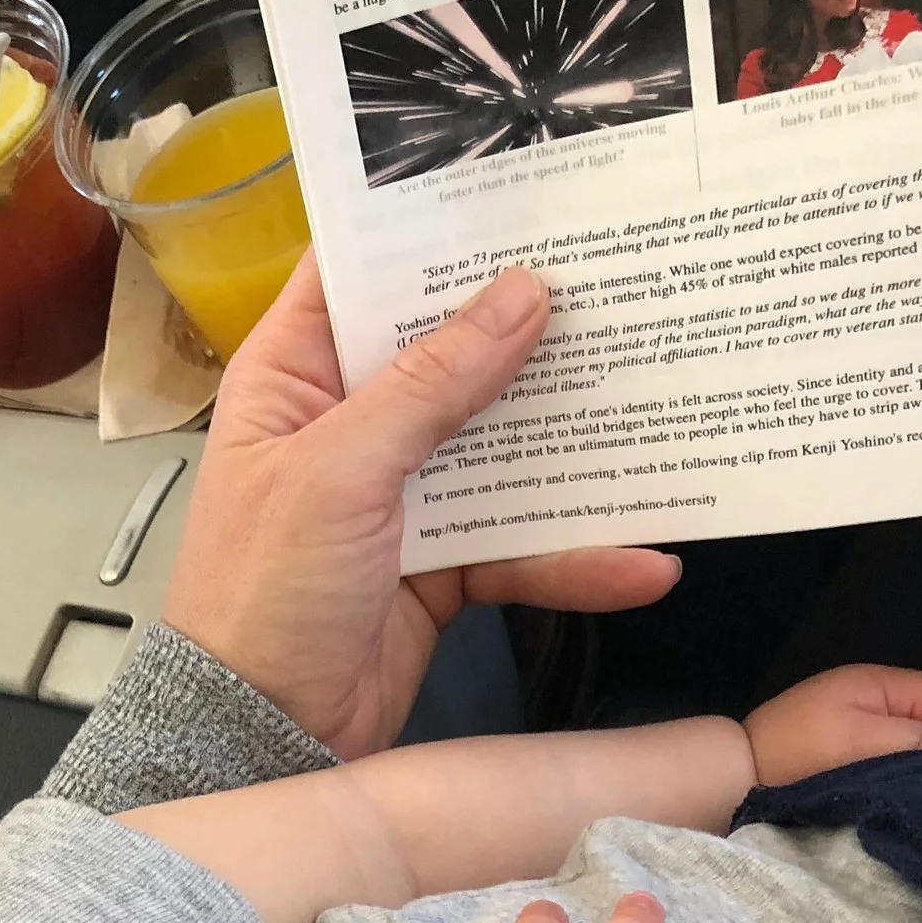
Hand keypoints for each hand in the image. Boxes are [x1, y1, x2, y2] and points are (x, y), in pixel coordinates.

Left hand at [162, 253, 683, 761]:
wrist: (256, 737)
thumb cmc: (258, 597)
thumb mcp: (338, 473)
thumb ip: (429, 384)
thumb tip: (520, 296)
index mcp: (294, 376)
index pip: (362, 272)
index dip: (433, 226)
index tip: (524, 185)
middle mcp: (348, 424)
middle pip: (453, 352)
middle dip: (536, 329)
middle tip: (629, 279)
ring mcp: (399, 496)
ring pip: (503, 446)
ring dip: (577, 443)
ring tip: (666, 407)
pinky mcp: (442, 568)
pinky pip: (523, 546)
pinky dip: (578, 557)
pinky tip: (643, 559)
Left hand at [742, 664, 921, 788]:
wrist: (735, 773)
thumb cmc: (798, 753)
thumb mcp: (862, 740)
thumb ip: (915, 738)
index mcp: (883, 683)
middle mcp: (877, 697)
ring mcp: (861, 721)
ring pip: (915, 743)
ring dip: (914, 766)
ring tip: (904, 791)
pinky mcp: (848, 747)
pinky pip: (889, 756)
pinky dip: (892, 772)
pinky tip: (885, 791)